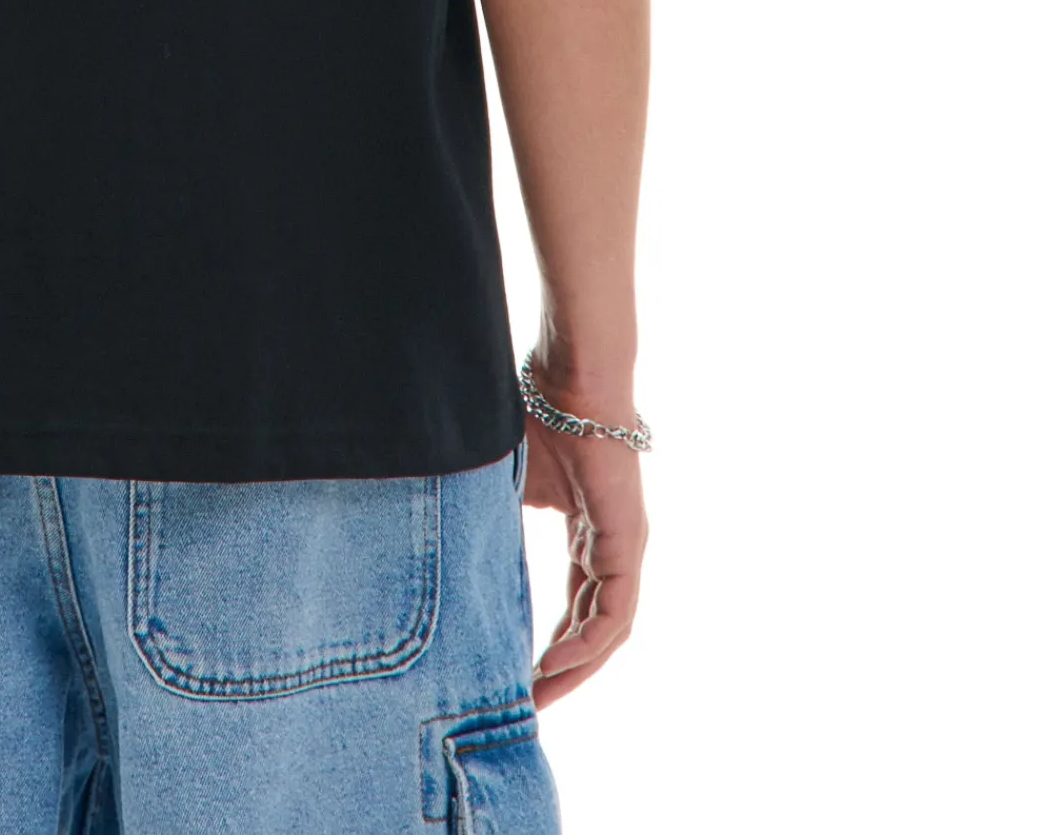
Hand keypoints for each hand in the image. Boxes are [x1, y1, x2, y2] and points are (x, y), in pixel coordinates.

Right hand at [521, 388, 647, 707]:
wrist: (568, 380)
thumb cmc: (536, 417)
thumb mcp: (507, 487)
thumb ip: (497, 528)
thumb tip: (456, 561)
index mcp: (587, 533)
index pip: (576, 605)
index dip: (550, 643)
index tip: (518, 674)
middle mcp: (611, 546)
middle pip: (593, 627)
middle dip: (562, 670)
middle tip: (528, 705)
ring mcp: (624, 545)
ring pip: (607, 629)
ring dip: (576, 667)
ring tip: (538, 695)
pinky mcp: (628, 541)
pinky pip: (614, 611)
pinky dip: (587, 642)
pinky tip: (556, 662)